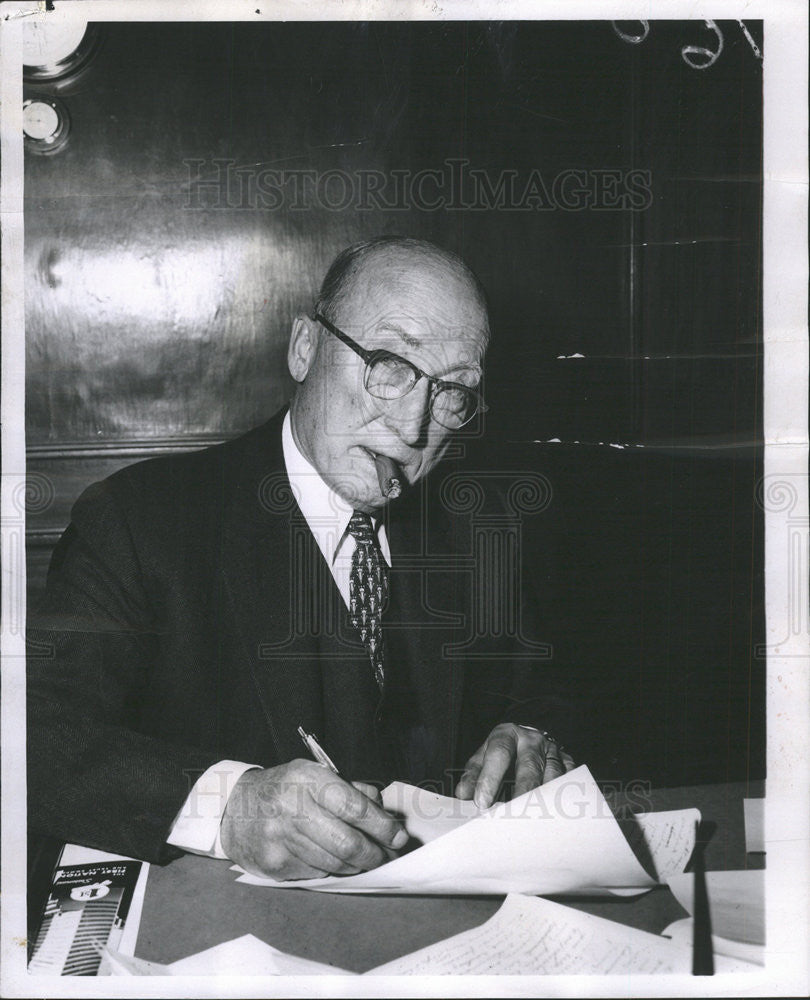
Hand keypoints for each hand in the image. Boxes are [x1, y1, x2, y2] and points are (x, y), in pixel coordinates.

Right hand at [220, 760, 408, 878]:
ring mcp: (282, 839)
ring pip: (335, 864)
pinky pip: (317, 874)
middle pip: (347, 843)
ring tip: (366, 860)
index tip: (398, 837)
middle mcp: (293, 807)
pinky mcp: (276, 864)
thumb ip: (350, 790)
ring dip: (358, 865)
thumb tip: (383, 813)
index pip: (354, 807)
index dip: (382, 826)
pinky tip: (333, 861)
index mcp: (307, 779)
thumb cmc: (284, 790)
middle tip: (387, 856)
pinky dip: (332, 870)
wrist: (234, 809)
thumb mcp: (314, 774)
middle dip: (375, 854)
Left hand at [454, 723, 575, 808]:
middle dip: (521, 792)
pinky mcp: (569, 764)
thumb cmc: (504, 750)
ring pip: (553, 777)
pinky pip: (570, 782)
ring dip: (544, 800)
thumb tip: (463, 794)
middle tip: (511, 816)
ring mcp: (554, 752)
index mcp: (508, 734)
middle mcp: (533, 741)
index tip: (482, 802)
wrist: (531, 736)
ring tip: (534, 822)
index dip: (490, 778)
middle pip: (530, 767)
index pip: (499, 754)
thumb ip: (473, 773)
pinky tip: (556, 816)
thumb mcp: (484, 755)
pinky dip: (564, 799)